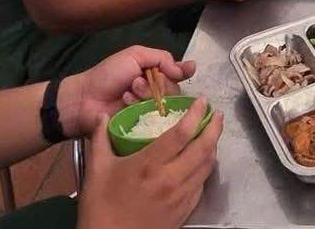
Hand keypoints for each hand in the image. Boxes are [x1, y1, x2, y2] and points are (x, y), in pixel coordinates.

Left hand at [61, 47, 193, 137]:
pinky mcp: (144, 125)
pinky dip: (139, 105)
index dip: (183, 72)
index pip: (178, 73)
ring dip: (146, 93)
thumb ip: (160, 57)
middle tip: (136, 81)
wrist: (85, 99)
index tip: (185, 70)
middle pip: (174, 89)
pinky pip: (154, 117)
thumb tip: (184, 69)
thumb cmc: (108, 75)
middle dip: (157, 83)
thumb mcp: (134, 55)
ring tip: (128, 91)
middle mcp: (156, 92)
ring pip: (164, 103)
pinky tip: (126, 102)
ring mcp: (150, 110)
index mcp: (154, 73)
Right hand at [77, 102, 222, 228]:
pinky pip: (201, 185)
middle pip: (203, 148)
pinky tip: (202, 163)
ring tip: (212, 135)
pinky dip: (206, 170)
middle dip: (215, 128)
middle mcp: (170, 179)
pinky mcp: (183, 211)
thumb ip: (100, 139)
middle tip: (217, 115)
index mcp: (150, 164)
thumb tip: (101, 116)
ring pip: (206, 167)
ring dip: (213, 148)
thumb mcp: (97, 170)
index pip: (182, 133)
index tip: (202, 102)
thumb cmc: (100, 207)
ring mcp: (179, 197)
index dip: (196, 114)